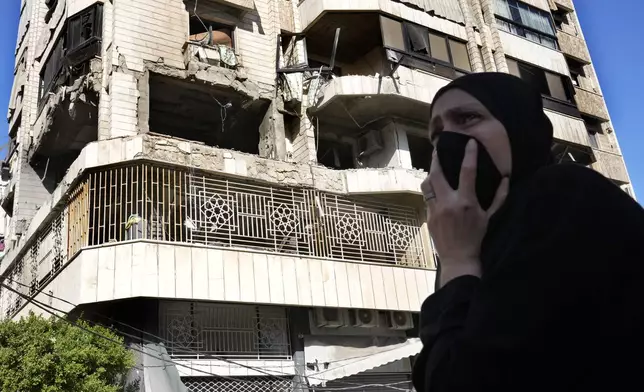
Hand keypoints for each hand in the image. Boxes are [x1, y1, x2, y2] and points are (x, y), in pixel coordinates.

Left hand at [422, 140, 508, 285]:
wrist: (458, 258)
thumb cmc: (477, 237)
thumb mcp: (490, 217)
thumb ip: (499, 197)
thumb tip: (506, 179)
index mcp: (466, 201)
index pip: (467, 171)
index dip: (469, 154)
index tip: (470, 142)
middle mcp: (448, 203)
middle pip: (437, 173)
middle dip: (436, 159)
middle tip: (438, 149)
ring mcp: (435, 209)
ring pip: (427, 184)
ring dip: (430, 174)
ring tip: (435, 167)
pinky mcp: (428, 216)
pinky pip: (427, 198)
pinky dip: (432, 191)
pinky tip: (436, 188)